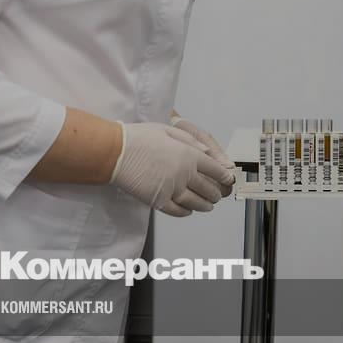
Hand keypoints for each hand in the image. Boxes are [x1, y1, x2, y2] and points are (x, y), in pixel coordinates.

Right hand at [110, 123, 233, 216]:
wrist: (115, 153)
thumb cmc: (137, 138)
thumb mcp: (168, 130)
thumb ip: (190, 141)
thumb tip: (207, 151)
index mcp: (188, 154)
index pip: (214, 169)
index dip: (223, 176)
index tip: (227, 179)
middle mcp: (183, 173)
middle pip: (208, 188)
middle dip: (216, 193)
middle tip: (218, 195)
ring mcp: (172, 189)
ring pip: (195, 202)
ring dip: (205, 205)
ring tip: (209, 206)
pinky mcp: (158, 200)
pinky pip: (178, 210)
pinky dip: (186, 212)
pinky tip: (189, 211)